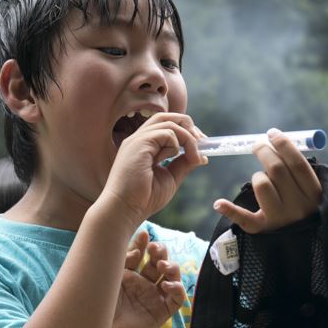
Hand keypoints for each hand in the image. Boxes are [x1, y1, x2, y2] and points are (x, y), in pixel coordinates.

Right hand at [101, 113, 206, 228]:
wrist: (125, 210)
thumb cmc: (143, 199)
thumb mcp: (170, 177)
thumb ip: (183, 164)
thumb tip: (201, 155)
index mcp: (144, 146)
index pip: (166, 125)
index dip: (185, 131)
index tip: (200, 145)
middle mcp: (139, 139)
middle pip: (167, 117)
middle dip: (188, 126)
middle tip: (202, 142)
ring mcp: (137, 140)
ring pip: (169, 123)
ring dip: (187, 138)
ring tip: (194, 156)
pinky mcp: (139, 144)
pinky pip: (166, 133)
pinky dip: (177, 144)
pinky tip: (173, 159)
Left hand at [102, 231, 185, 327]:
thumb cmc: (100, 300)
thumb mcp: (112, 273)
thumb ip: (125, 257)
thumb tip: (140, 244)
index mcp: (129, 273)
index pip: (142, 254)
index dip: (144, 243)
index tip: (144, 235)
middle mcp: (143, 283)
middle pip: (159, 262)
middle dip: (160, 251)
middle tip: (154, 248)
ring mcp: (153, 297)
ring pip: (171, 277)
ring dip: (171, 267)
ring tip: (162, 265)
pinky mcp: (161, 312)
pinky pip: (177, 299)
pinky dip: (177, 289)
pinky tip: (167, 285)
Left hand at [213, 128, 321, 232]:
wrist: (302, 242)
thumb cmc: (302, 204)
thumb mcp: (309, 188)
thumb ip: (297, 167)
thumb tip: (276, 138)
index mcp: (314, 194)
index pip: (298, 163)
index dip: (284, 145)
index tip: (272, 133)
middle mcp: (298, 207)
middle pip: (277, 170)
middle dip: (264, 152)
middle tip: (258, 146)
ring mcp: (280, 219)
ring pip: (261, 185)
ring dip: (257, 176)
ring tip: (260, 178)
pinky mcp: (262, 229)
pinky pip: (244, 218)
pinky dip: (230, 209)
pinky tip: (218, 203)